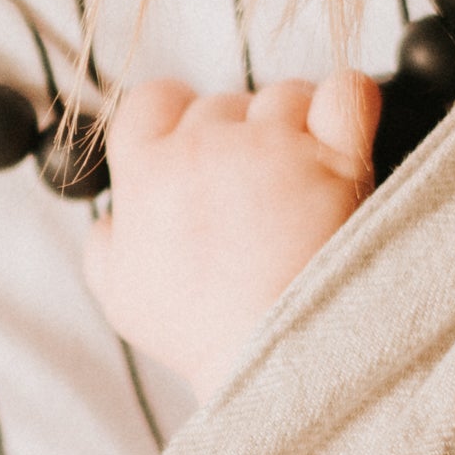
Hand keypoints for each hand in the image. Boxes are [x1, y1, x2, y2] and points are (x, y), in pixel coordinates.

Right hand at [81, 73, 378, 402]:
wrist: (272, 362)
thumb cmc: (198, 335)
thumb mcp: (121, 298)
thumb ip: (105, 244)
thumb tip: (113, 215)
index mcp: (147, 170)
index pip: (154, 98)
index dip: (176, 118)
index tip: (195, 151)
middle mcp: (206, 144)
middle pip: (225, 101)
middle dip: (240, 137)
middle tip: (256, 196)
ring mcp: (274, 147)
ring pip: (284, 96)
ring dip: (294, 127)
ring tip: (301, 188)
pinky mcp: (338, 161)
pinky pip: (348, 92)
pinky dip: (348, 102)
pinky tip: (343, 135)